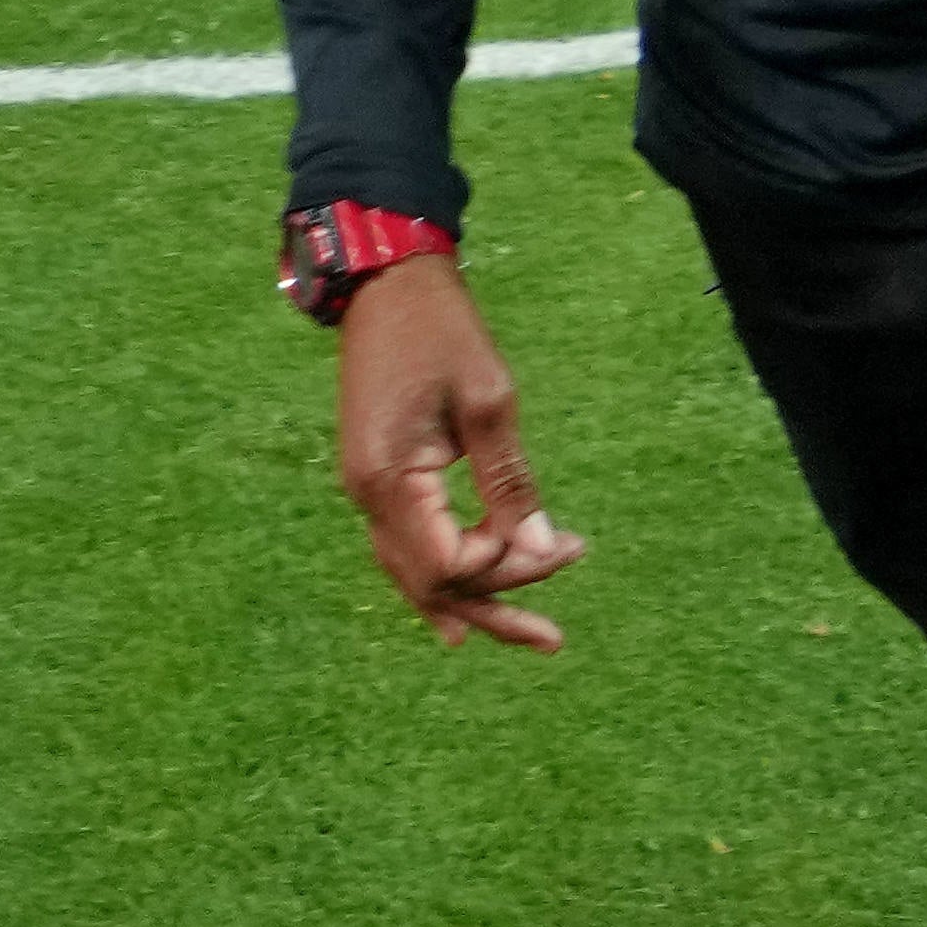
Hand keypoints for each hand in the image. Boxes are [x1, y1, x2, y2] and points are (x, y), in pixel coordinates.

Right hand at [330, 259, 581, 649]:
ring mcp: (367, 492)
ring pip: (416, 573)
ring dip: (472, 601)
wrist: (389, 288)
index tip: (558, 541)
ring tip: (530, 635)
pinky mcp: (380, 480)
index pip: (449, 563)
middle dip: (494, 608)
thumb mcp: (490, 401)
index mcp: (389, 481)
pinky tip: (464, 609)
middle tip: (555, 638)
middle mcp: (368, 498)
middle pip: (430, 582)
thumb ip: (511, 480)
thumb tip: (542, 550)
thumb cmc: (442, 333)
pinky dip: (444, 577)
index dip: (503, 569)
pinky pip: (409, 547)